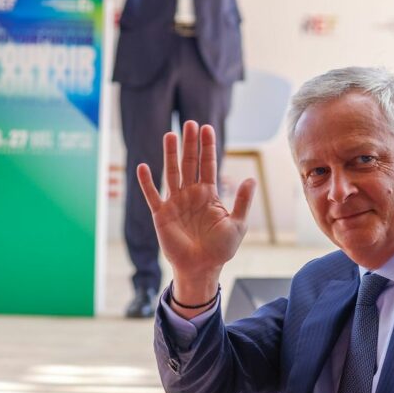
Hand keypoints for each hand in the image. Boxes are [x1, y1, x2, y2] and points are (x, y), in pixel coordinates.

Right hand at [137, 121, 255, 307]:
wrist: (202, 268)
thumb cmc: (221, 249)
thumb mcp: (237, 224)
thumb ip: (242, 201)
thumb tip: (250, 179)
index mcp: (209, 194)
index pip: (208, 164)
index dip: (207, 147)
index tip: (207, 128)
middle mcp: (191, 194)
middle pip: (190, 163)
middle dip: (190, 144)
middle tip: (190, 124)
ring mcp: (175, 202)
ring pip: (172, 173)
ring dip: (171, 155)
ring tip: (170, 134)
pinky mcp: (161, 215)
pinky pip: (152, 195)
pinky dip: (146, 182)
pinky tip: (143, 166)